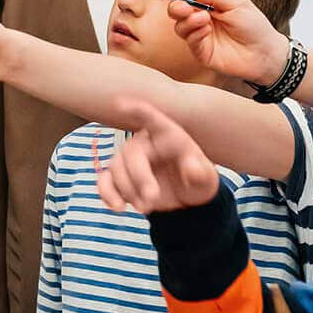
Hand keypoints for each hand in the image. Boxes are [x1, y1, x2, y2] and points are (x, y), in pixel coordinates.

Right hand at [96, 98, 219, 213]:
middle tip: (152, 200)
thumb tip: (192, 167)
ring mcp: (129, 161)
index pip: (151, 117)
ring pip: (116, 169)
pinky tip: (119, 208)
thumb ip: (201, 172)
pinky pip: (105, 182)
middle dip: (139, 178)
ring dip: (128, 190)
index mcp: (167, 135)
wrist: (188, 199)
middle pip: (131, 153)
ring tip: (147, 208)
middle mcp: (144, 143)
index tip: (120, 104)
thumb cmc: (198, 179)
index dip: (136, 110)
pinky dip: (108, 194)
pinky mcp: (120, 178)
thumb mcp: (207, 178)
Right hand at [156, 0, 291, 86]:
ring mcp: (201, 36)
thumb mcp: (236, 2)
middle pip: (177, 10)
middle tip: (185, 7)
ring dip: (188, 20)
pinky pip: (189, 40)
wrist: (265, 52)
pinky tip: (207, 31)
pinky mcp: (202, 52)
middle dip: (176, 6)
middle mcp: (202, 19)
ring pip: (179, 26)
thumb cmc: (254, 25)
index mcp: (209, 4)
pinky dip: (195, 33)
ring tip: (205, 19)